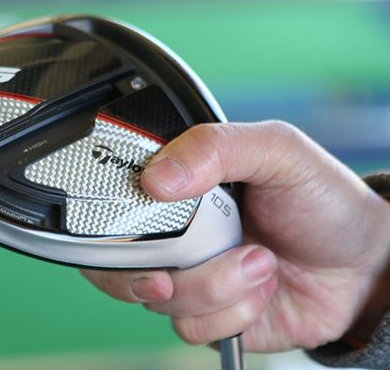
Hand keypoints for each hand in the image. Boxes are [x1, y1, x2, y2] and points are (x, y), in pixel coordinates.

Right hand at [81, 121, 389, 351]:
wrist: (363, 267)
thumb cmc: (320, 200)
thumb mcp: (278, 151)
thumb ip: (217, 147)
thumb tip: (157, 177)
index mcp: (177, 187)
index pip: (116, 197)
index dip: (110, 215)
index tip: (135, 221)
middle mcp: (173, 232)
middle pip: (119, 260)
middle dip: (151, 270)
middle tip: (174, 269)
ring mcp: (187, 275)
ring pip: (158, 298)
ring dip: (214, 287)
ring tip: (259, 261)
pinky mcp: (207, 315)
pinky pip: (190, 327)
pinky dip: (231, 314)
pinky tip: (260, 291)